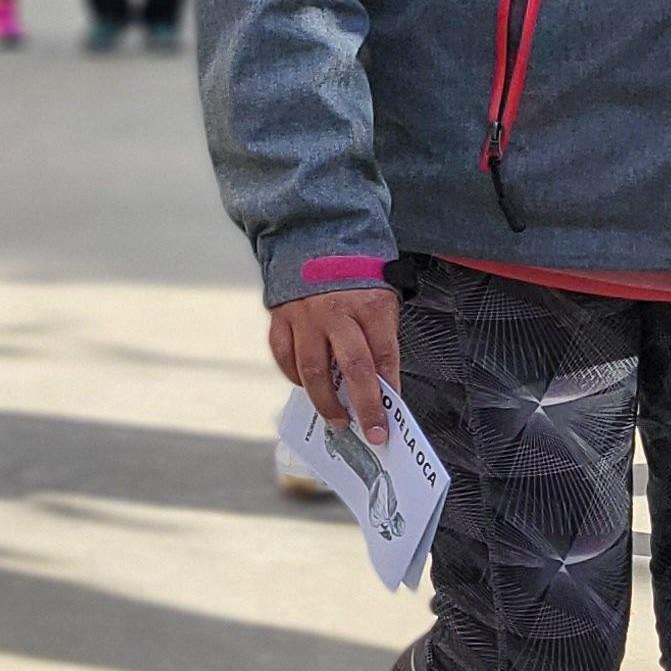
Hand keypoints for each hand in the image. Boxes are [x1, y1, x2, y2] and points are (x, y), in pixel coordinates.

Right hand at [269, 286, 403, 444]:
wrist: (314, 238)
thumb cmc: (354, 278)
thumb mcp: (381, 300)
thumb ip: (381, 339)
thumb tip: (382, 385)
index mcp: (369, 304)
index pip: (383, 355)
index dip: (388, 390)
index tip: (390, 417)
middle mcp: (335, 310)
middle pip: (352, 368)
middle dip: (364, 406)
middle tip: (371, 432)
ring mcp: (305, 315)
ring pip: (312, 369)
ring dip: (326, 401)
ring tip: (338, 420)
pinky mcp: (280, 316)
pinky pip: (284, 356)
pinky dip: (295, 376)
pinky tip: (306, 386)